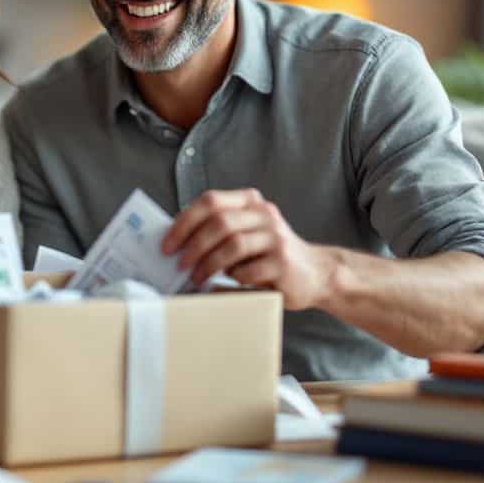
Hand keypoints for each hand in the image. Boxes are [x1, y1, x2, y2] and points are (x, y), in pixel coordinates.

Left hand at [161, 189, 337, 309]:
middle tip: (179, 264)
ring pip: (232, 245)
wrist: (316, 274)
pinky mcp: (283, 262)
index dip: (184, 222)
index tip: (167, 243)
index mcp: (250, 202)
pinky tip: (229, 282)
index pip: (210, 201)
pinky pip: (247, 270)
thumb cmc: (269, 256)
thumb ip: (219, 231)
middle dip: (192, 245)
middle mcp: (264, 214)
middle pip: (219, 222)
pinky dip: (232, 278)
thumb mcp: (247, 234)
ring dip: (208, 264)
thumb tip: (175, 243)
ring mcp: (276, 237)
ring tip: (197, 278)